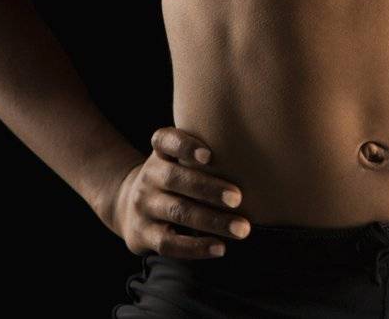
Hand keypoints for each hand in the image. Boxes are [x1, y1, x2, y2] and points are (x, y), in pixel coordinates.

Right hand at [104, 127, 250, 258]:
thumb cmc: (174, 176)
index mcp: (160, 153)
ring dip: (212, 221)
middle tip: (238, 198)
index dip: (185, 146)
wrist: (127, 204)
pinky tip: (220, 248)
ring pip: (177, 212)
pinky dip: (195, 247)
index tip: (209, 155)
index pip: (166, 141)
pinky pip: (168, 243)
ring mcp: (143, 206)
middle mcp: (149, 176)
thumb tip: (260, 153)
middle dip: (209, 189)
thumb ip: (206, 153)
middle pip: (175, 179)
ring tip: (242, 229)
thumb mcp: (178, 157)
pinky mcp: (142, 234)